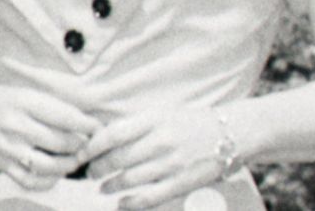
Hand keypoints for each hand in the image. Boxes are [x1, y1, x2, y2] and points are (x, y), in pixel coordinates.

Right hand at [0, 84, 98, 192]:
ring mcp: (7, 147)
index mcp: (23, 101)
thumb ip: (53, 108)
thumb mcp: (25, 93)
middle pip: (61, 142)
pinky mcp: (1, 164)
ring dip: (68, 165)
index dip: (87, 125)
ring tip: (75, 159)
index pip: (65, 116)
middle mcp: (15, 124)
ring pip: (48, 165)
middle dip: (81, 145)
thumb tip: (87, 123)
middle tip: (89, 145)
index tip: (99, 129)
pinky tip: (55, 174)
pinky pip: (30, 181)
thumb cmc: (3, 100)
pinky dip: (48, 181)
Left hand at [84, 104, 228, 208]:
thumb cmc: (193, 122)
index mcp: (153, 120)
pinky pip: (149, 198)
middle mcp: (160, 141)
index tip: (82, 152)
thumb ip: (137, 125)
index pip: (112, 134)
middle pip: (117, 158)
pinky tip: (121, 203)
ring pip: (129, 179)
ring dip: (110, 185)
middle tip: (90, 171)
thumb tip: (104, 136)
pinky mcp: (181, 183)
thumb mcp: (163, 113)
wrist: (232, 133)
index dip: (92, 146)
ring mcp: (171, 164)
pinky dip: (131, 203)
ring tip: (102, 187)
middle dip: (98, 168)